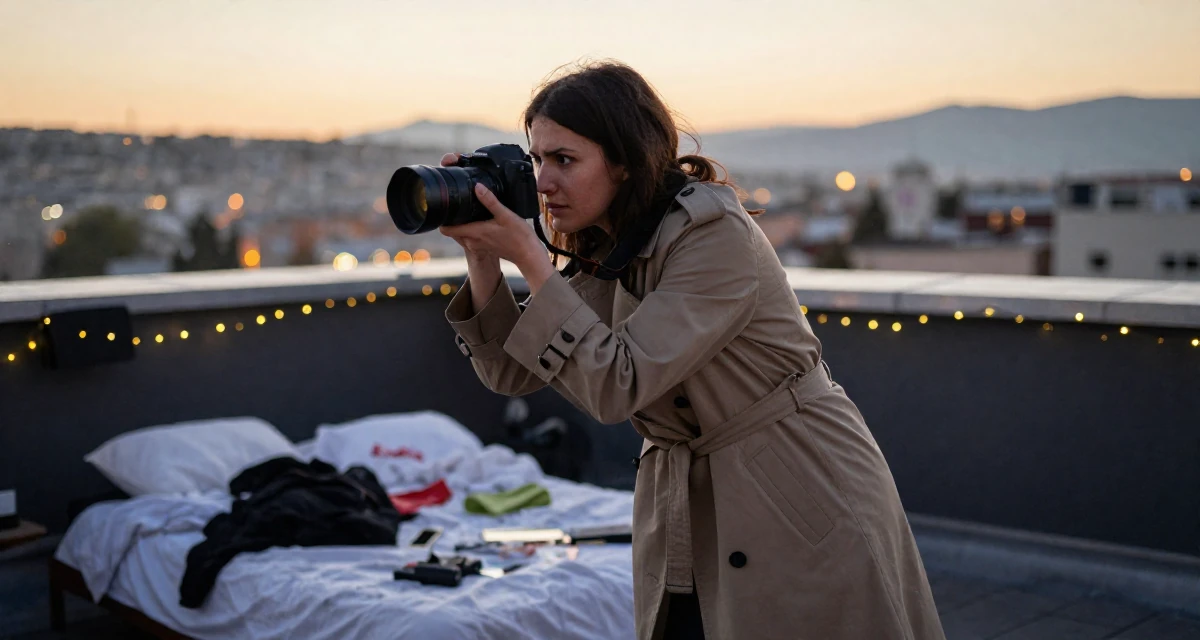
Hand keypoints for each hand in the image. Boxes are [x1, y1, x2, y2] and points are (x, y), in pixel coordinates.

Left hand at [437, 154, 556, 294]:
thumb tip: (477, 187)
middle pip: (452, 229)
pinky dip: (471, 228)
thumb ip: (490, 201)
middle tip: (456, 203)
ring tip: (468, 209)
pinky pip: (470, 236)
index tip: (443, 207)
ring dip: (462, 223)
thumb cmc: (519, 237)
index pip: (446, 229)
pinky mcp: (483, 247)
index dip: (441, 219)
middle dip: (451, 218)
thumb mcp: (506, 215)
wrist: (528, 255)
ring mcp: (477, 246)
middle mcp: (472, 241)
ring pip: (461, 233)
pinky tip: (480, 218)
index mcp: (474, 233)